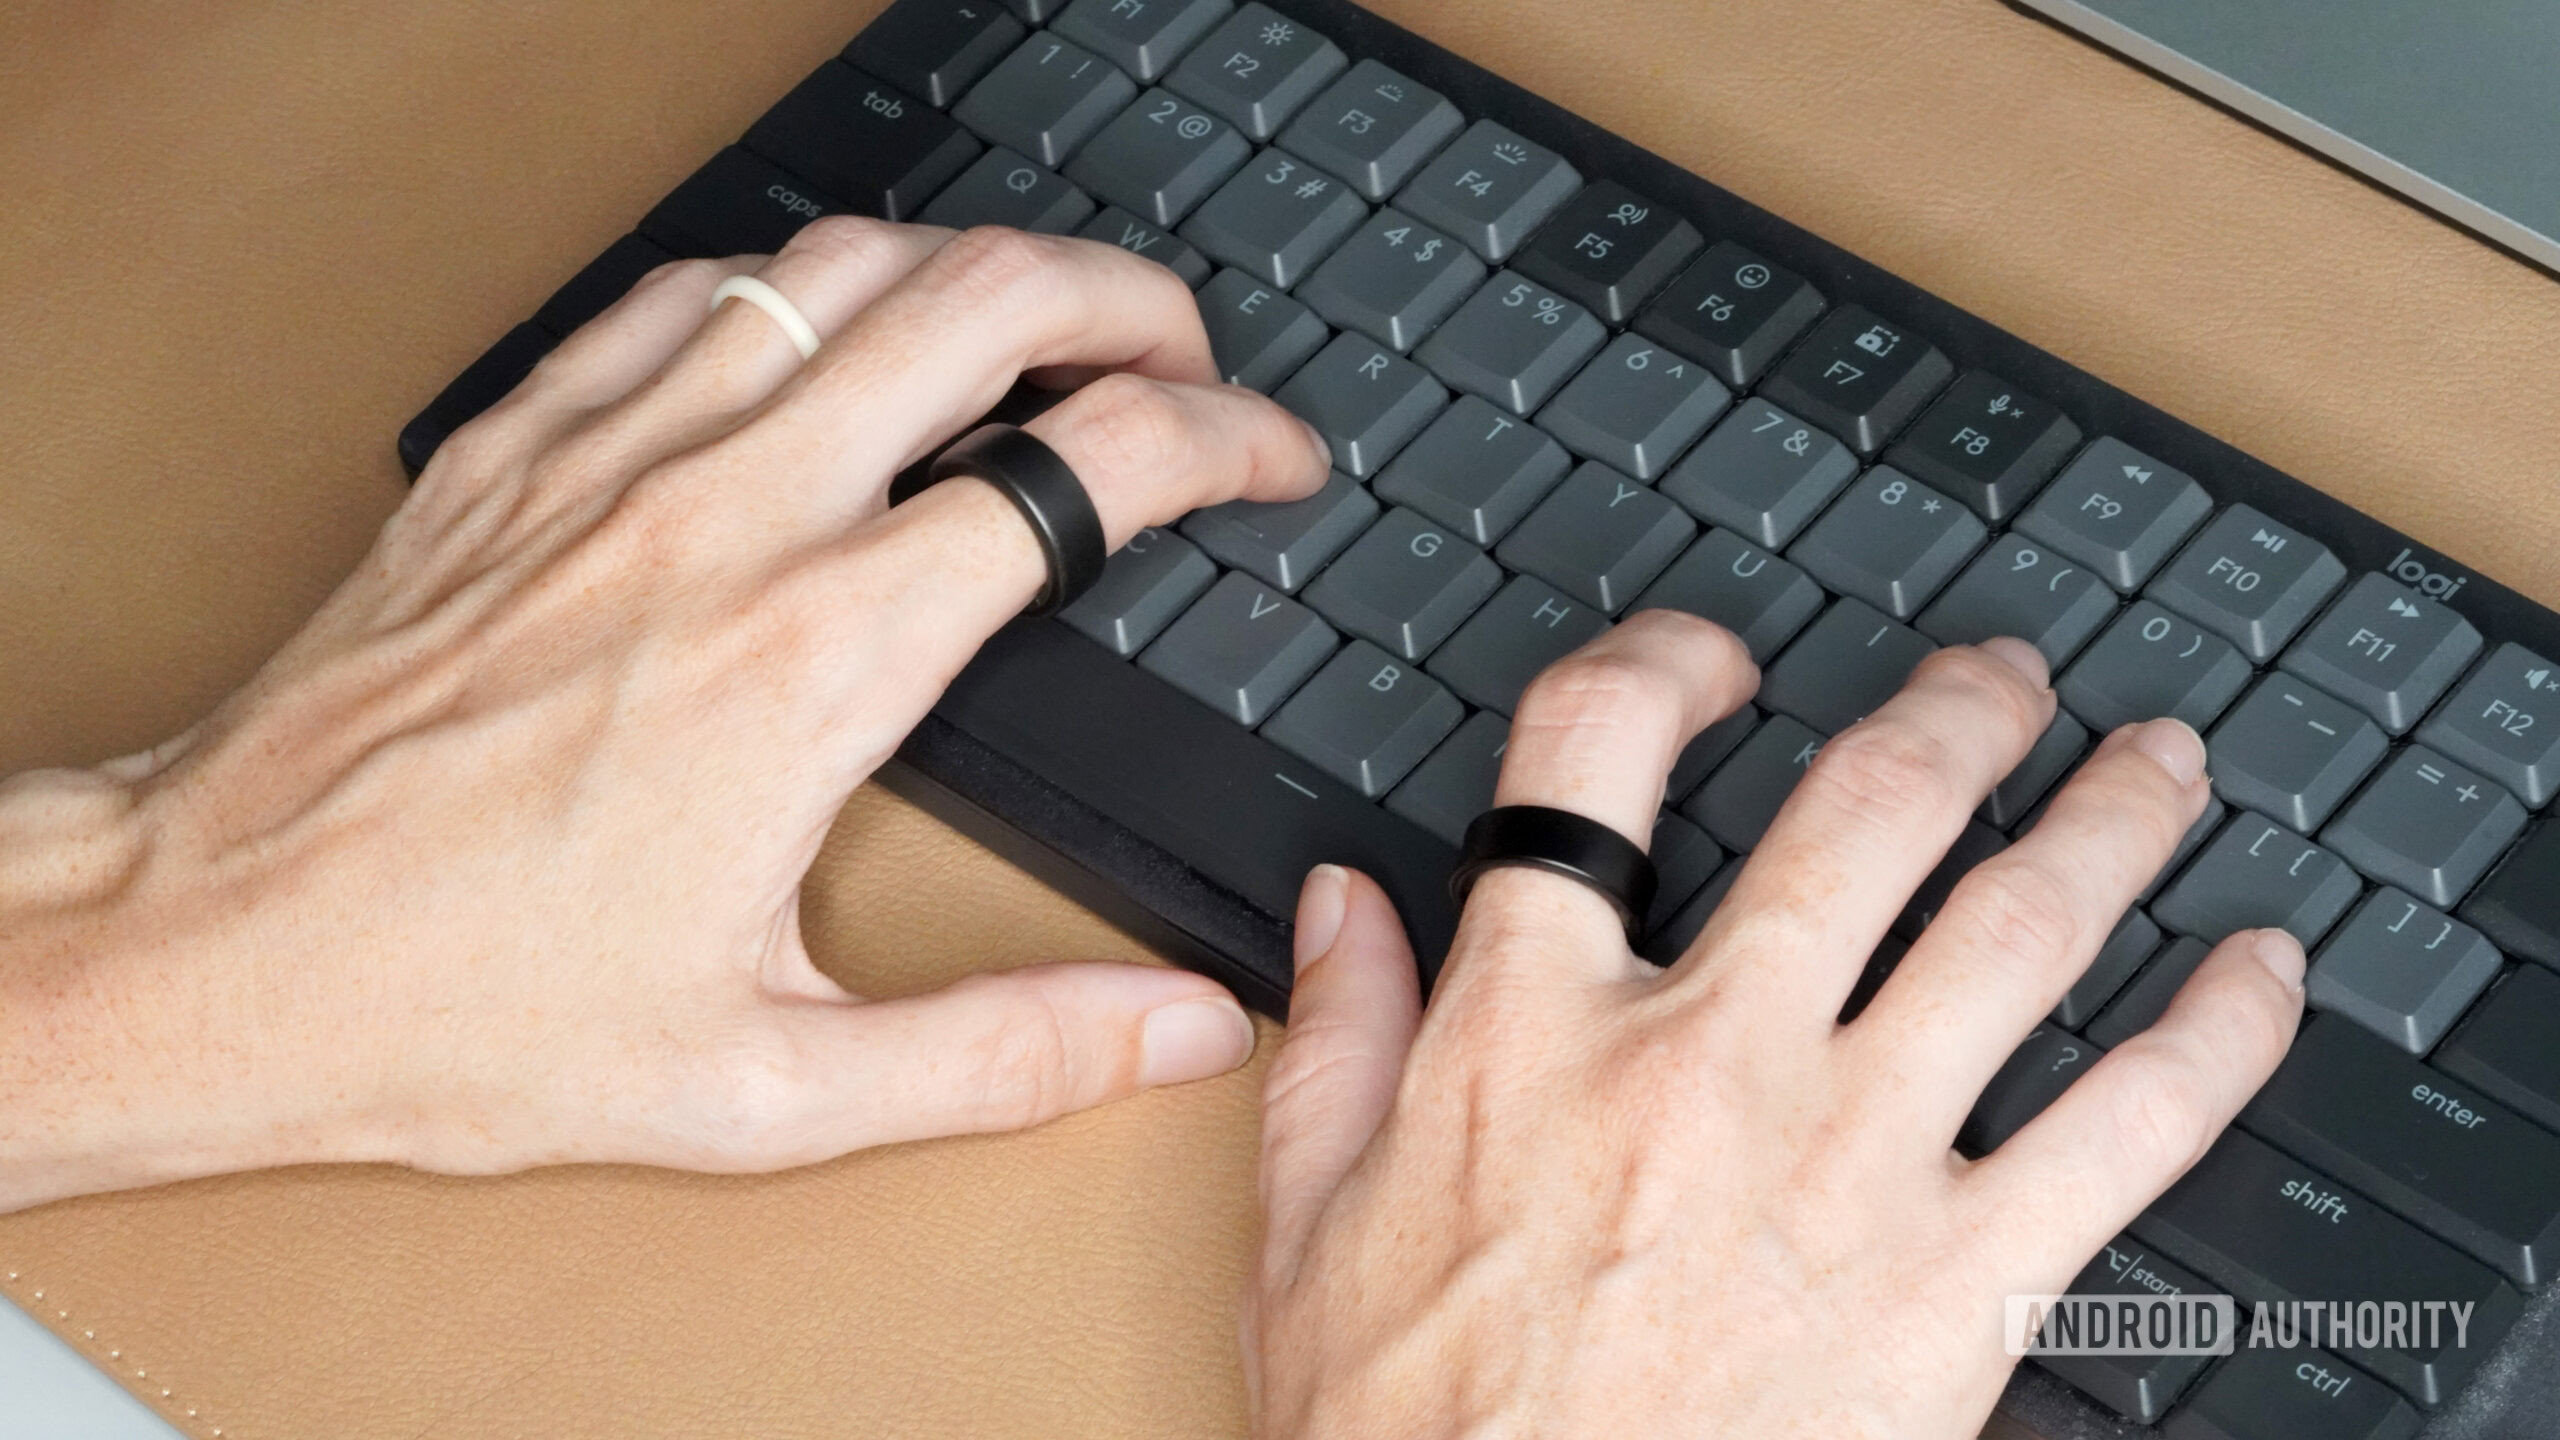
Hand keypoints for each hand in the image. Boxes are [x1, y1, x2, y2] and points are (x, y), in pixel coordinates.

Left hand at [0, 219, 1330, 1211]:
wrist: (213, 947)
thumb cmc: (462, 1012)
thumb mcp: (770, 1087)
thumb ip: (1008, 1051)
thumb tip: (1182, 1025)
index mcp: (817, 662)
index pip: (1081, 470)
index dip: (1220, 439)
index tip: (1268, 457)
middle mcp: (724, 523)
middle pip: (983, 303)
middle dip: (1128, 300)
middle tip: (1184, 350)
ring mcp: (609, 462)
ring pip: (842, 265)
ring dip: (975, 267)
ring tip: (1039, 316)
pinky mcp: (514, 450)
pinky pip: (686, 292)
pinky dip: (797, 282)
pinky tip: (825, 326)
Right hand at [1247, 616, 2306, 1438]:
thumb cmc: (1407, 1434)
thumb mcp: (1306, 1228)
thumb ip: (1334, 1042)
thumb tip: (1342, 908)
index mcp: (1530, 1028)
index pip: (1595, 756)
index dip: (1662, 663)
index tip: (1715, 665)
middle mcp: (1702, 1059)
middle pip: (1864, 809)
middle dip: (1954, 713)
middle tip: (2003, 682)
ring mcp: (1843, 1162)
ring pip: (2016, 927)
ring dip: (2109, 819)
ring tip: (2156, 766)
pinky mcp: (1955, 1284)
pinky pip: (2128, 1126)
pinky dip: (2217, 1035)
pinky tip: (2257, 977)